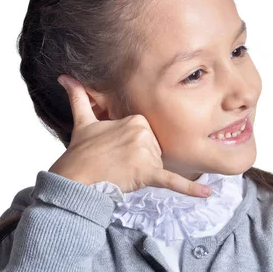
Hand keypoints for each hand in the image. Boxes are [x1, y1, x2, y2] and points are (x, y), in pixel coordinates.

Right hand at [48, 74, 211, 197]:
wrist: (75, 178)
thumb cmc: (81, 152)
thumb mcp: (83, 122)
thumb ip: (79, 98)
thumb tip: (65, 77)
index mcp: (137, 120)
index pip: (148, 136)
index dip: (134, 148)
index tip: (117, 150)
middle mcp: (145, 133)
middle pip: (155, 151)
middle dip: (139, 161)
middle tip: (117, 163)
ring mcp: (147, 154)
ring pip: (157, 166)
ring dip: (142, 173)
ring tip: (121, 171)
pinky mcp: (149, 174)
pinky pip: (173, 181)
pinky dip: (190, 190)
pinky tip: (207, 194)